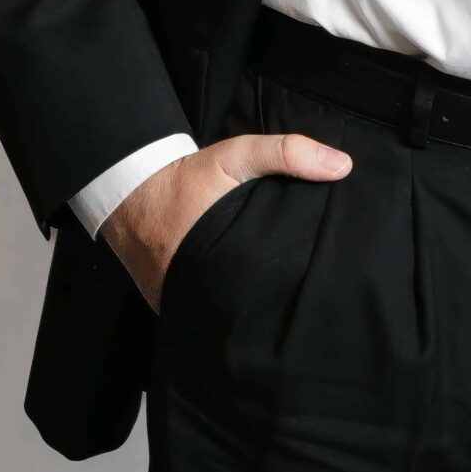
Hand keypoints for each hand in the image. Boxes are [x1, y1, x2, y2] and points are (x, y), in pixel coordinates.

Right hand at [100, 129, 352, 313]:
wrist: (127, 193)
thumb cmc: (188, 178)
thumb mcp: (237, 155)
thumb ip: (287, 154)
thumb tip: (343, 166)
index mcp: (232, 259)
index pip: (278, 285)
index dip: (302, 285)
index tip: (331, 278)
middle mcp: (209, 291)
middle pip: (259, 308)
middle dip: (282, 303)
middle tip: (316, 297)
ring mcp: (188, 306)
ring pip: (232, 317)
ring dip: (254, 311)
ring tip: (286, 307)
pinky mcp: (173, 309)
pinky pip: (207, 316)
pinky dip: (225, 311)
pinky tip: (248, 308)